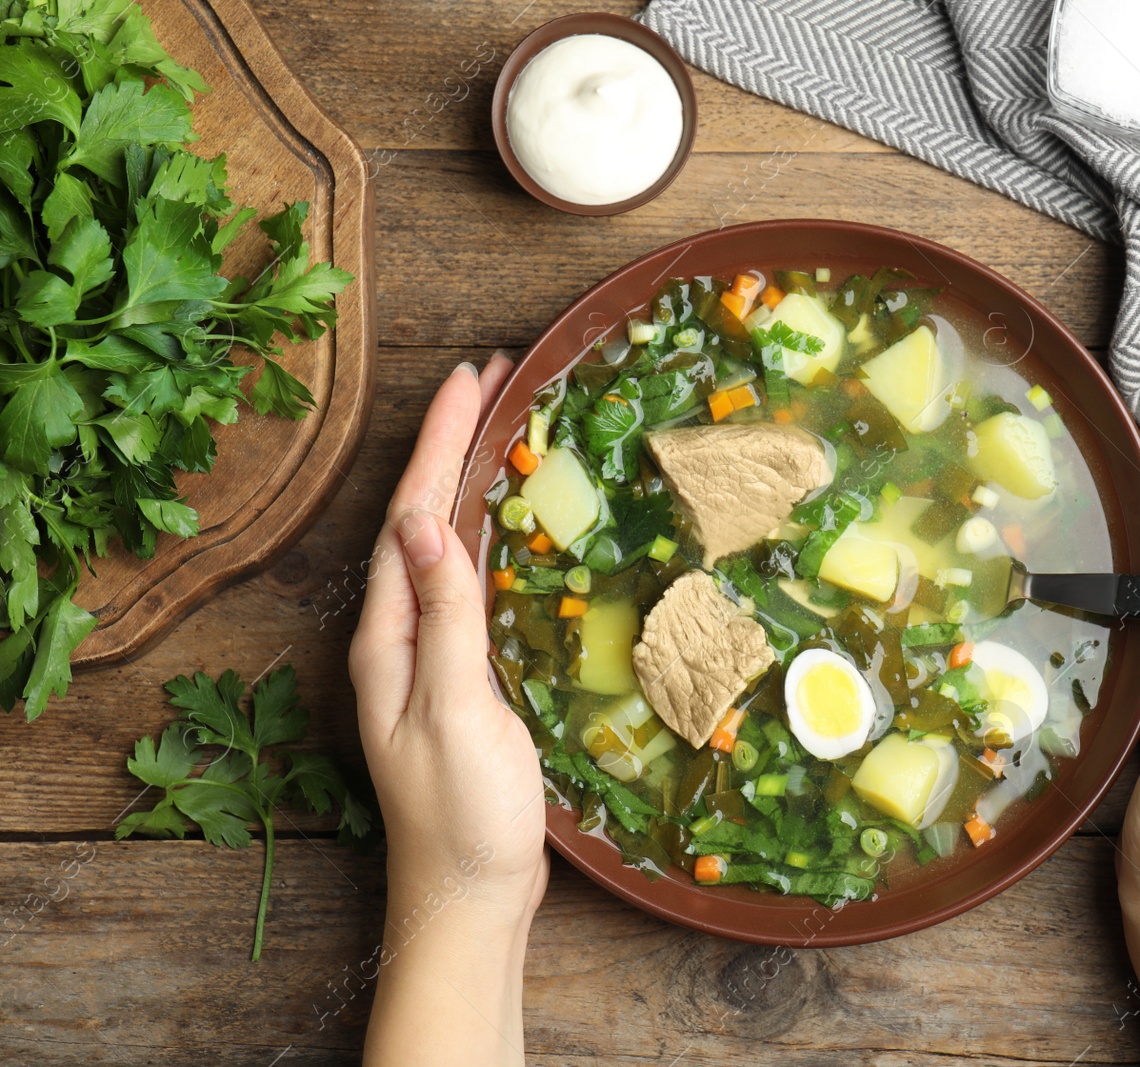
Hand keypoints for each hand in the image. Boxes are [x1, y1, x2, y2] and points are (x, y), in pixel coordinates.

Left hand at [350, 357, 547, 1066]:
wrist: (468, 894)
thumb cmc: (463, 811)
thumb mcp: (454, 708)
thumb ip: (444, 615)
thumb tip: (427, 519)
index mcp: (389, 637)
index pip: (411, 517)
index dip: (439, 444)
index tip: (472, 379)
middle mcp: (399, 636)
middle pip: (420, 519)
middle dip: (450, 444)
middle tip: (491, 377)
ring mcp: (428, 657)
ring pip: (440, 546)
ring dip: (463, 480)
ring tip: (495, 425)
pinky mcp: (461, 678)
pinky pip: (464, 582)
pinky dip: (481, 535)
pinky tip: (499, 524)